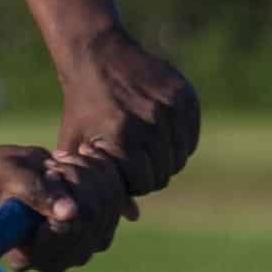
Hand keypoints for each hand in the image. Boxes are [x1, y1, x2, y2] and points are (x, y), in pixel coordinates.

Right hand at [0, 144, 135, 271]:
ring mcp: (82, 251)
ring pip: (108, 204)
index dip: (64, 195)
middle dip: (77, 177)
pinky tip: (83, 160)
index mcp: (25, 258)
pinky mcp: (102, 233)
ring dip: (89, 171)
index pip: (66, 231)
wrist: (22, 176)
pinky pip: (118, 198)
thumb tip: (70, 214)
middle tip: (55, 162)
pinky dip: (104, 171)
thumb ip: (36, 194)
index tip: (49, 171)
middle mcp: (57, 263)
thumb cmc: (7, 177)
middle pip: (91, 216)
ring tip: (64, 161)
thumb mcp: (11, 177)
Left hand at [55, 24, 200, 197]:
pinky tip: (160, 134)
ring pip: (180, 157)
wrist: (97, 55)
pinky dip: (180, 141)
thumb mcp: (79, 145)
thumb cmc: (83, 105)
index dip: (132, 183)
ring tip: (145, 147)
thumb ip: (99, 182)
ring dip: (165, 159)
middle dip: (149, 173)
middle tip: (134, 160)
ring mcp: (170, 107)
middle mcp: (149, 122)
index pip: (144, 184)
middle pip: (165, 173)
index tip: (121, 171)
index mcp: (122, 137)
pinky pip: (192, 137)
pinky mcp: (184, 95)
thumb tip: (134, 217)